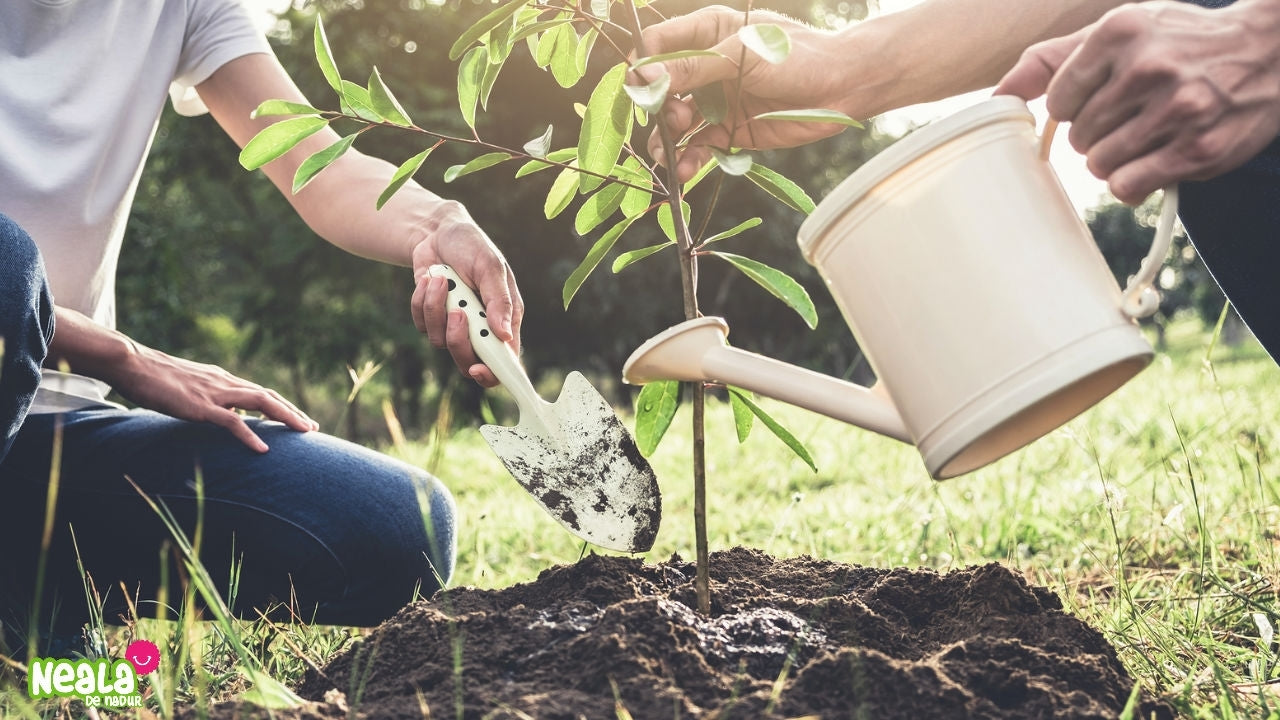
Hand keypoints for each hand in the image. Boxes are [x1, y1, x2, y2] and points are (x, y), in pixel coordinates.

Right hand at [110, 343, 316, 453]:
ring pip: (261, 403)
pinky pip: (232, 422)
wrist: (131, 363)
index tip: (299, 419)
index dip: (282, 406)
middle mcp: (224, 383)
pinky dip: (250, 435)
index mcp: (222, 379)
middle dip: (293, 412)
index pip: (260, 393)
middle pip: (269, 396)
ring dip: (286, 417)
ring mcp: (214, 393)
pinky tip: (263, 450)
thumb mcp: (187, 387)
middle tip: (312, 428)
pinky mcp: (200, 406)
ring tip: (304, 433)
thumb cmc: (153, 377)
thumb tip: (221, 413)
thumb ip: (207, 398)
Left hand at [407, 201, 523, 387]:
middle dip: (458, 339)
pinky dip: (422, 301)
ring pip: (440, 342)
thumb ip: (498, 301)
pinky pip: (422, 325)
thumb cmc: (473, 246)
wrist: (438, 232)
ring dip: (437, 308)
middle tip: (457, 312)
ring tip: (441, 280)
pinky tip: (430, 279)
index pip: (504, 361)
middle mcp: (481, 328)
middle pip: (468, 360)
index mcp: (505, 320)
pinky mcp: (432, 318)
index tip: (477, 369)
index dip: (493, 374)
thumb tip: (505, 336)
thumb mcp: (490, 267)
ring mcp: (455, 325)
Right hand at [637, 6, 858, 181]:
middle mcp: (706, 67)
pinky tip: (684, 171)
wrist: (843, 88)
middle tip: (674, 119)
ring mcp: (717, 101)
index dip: (644, 65)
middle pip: (661, 89)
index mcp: (707, 33)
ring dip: (666, 141)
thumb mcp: (741, 56)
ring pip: (675, 124)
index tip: (641, 87)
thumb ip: (693, 67)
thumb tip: (643, 76)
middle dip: (658, 109)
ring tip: (670, 155)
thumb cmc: (797, 57)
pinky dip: (688, 160)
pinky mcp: (730, 132)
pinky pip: (698, 148)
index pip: (658, 44)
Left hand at [995, 0, 1279, 204]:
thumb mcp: (1119, 33)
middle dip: (1097, 133)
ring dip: (1114, 159)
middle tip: (1134, 114)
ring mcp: (1177, 109)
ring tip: (1148, 135)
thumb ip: (1053, 61)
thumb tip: (997, 95)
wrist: (1270, 53)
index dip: (1073, 107)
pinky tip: (1155, 160)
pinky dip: (1132, 182)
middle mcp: (1148, 67)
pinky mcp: (1197, 149)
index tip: (1101, 97)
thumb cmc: (1179, 44)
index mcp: (1120, 32)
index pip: (1057, 99)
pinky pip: (1126, 186)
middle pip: (1077, 136)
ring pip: (1098, 164)